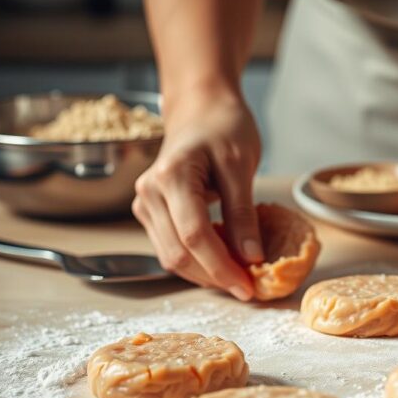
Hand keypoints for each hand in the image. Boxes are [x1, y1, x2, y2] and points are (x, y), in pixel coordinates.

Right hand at [132, 87, 262, 299]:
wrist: (200, 109)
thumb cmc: (223, 127)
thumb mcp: (241, 165)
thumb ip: (243, 213)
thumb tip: (251, 257)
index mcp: (171, 176)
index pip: (195, 236)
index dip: (222, 267)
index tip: (250, 286)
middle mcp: (149, 193)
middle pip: (179, 253)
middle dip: (215, 277)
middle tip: (249, 289)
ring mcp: (145, 204)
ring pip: (171, 257)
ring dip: (205, 274)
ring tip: (239, 279)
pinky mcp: (150, 213)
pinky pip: (171, 248)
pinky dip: (197, 262)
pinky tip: (223, 264)